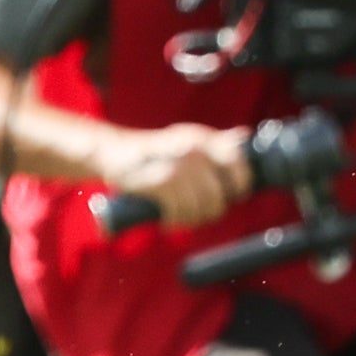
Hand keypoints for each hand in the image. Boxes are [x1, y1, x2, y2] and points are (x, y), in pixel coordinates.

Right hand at [100, 122, 252, 228]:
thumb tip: (246, 134)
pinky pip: (180, 212)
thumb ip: (214, 140)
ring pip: (201, 208)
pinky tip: (167, 219)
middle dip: (209, 211)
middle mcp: (193, 149)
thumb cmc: (150, 153)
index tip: (233, 194)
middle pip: (219, 196)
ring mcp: (178, 165)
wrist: (109, 151)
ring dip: (190, 219)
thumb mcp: (183, 140)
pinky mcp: (162, 180)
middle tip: (196, 213)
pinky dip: (174, 221)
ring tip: (179, 216)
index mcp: (201, 137)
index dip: (240, 183)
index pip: (238, 161)